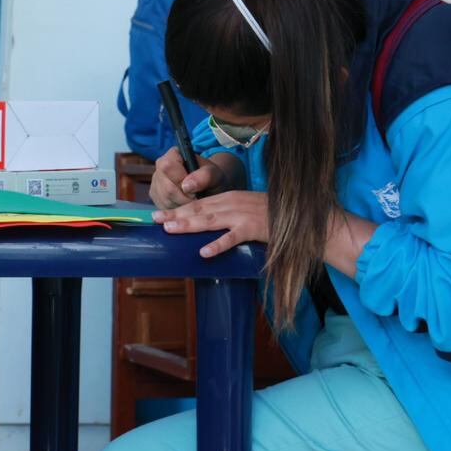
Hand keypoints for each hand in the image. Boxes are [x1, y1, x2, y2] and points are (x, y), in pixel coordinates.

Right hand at [150, 148, 231, 208]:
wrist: (209, 186)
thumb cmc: (211, 177)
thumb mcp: (214, 174)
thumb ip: (204, 176)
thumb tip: (186, 186)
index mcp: (174, 154)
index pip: (168, 166)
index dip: (181, 181)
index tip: (194, 189)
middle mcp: (160, 165)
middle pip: (166, 187)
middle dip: (184, 198)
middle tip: (197, 198)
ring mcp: (156, 181)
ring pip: (165, 199)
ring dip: (181, 205)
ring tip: (192, 201)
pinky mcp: (155, 196)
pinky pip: (163, 207)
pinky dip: (176, 210)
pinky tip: (185, 204)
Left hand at [153, 191, 268, 257]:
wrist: (295, 215)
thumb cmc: (267, 214)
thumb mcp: (242, 208)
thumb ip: (224, 214)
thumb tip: (202, 222)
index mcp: (227, 198)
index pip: (197, 204)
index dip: (177, 209)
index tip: (159, 214)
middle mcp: (231, 203)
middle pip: (198, 209)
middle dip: (176, 215)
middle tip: (156, 220)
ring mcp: (241, 215)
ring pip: (210, 221)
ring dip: (189, 225)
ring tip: (170, 230)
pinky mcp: (252, 228)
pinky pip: (232, 238)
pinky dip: (217, 245)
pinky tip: (204, 252)